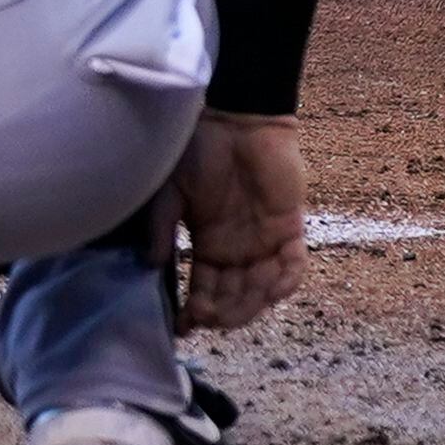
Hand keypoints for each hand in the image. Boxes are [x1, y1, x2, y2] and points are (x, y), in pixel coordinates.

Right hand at [161, 112, 305, 328]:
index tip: (179, 325)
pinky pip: (293, 266)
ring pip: (262, 288)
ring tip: (227, 314)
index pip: (204, 286)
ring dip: (247, 305)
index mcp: (209, 241)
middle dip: (219, 312)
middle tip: (203, 320)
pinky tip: (265, 294)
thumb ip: (162, 228)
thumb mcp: (167, 191)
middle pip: (234, 295)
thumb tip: (151, 264)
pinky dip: (283, 283)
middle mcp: (239, 248)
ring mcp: (266, 240)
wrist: (232, 118)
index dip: (194, 308)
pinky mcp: (291, 228)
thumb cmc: (195, 148)